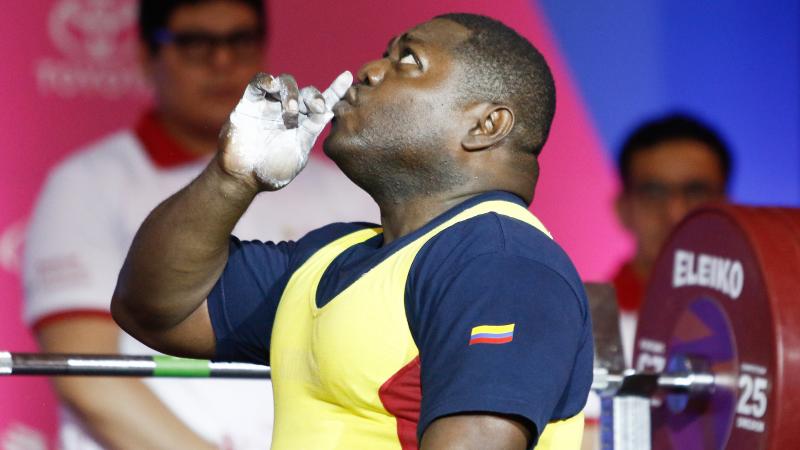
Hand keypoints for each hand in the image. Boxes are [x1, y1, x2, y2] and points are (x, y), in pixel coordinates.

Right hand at [219, 71, 351, 189]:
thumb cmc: (272, 171)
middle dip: (314, 96)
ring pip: (285, 82)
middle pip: (306, 91)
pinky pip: (258, 83)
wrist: (244, 177)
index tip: (348, 77)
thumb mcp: (298, 152)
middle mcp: (289, 112)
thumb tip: (330, 111)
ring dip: (291, 92)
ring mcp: (270, 105)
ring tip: (289, 110)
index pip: (323, 102)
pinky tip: (271, 86)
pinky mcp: (249, 103)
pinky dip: (266, 80)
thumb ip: (312, 132)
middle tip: (317, 108)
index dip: (336, 89)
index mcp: (304, 124)